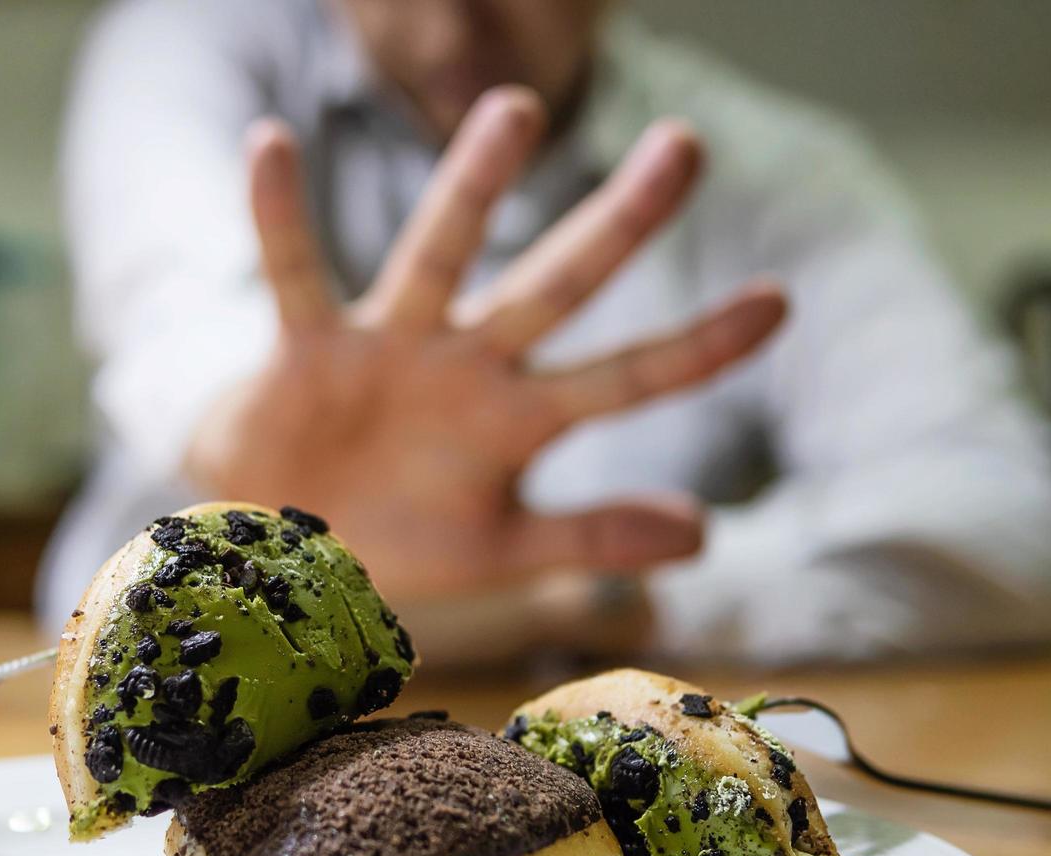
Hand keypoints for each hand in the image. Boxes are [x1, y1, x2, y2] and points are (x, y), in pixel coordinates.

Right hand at [187, 86, 785, 601]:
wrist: (284, 541)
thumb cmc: (395, 536)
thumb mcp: (497, 549)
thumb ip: (590, 537)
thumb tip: (704, 534)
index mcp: (517, 420)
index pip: (626, 378)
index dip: (698, 346)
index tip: (778, 301)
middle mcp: (467, 366)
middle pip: (554, 287)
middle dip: (619, 225)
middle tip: (686, 147)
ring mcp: (390, 346)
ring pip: (438, 253)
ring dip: (474, 187)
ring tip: (516, 111)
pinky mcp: (308, 345)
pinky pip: (295, 271)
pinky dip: (279, 215)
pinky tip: (272, 144)